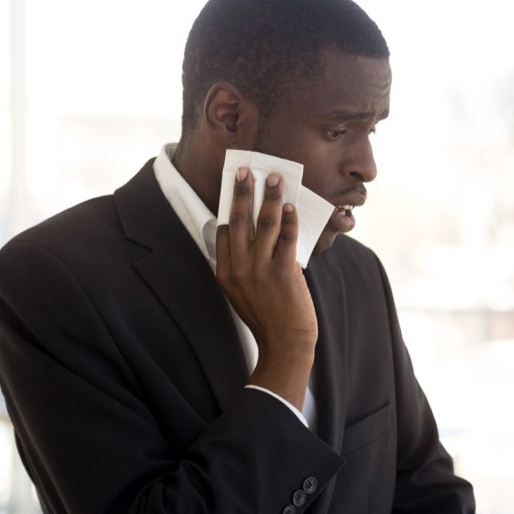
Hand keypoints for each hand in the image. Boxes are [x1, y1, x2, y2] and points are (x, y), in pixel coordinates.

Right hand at [215, 168, 316, 406]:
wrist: (285, 343)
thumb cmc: (266, 318)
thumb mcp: (241, 294)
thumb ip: (241, 268)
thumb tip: (251, 237)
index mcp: (225, 273)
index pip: (223, 232)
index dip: (229, 208)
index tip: (234, 189)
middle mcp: (239, 268)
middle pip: (238, 220)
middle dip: (242, 192)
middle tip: (246, 170)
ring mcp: (260, 269)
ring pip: (263, 223)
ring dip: (269, 197)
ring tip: (274, 178)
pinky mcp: (283, 271)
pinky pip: (285, 236)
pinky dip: (288, 219)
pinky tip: (289, 206)